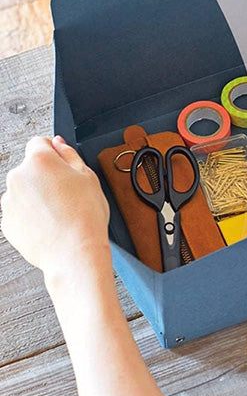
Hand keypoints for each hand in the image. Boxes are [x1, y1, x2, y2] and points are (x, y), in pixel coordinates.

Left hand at [1, 136, 109, 277]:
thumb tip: (58, 144)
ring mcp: (8, 201)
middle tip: (68, 192)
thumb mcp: (88, 176)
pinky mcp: (6, 222)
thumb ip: (69, 154)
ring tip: (60, 211)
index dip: (54, 152)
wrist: (74, 252)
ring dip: (37, 195)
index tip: (63, 164)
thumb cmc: (85, 216)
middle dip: (46, 175)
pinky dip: (31, 214)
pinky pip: (19, 210)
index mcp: (39, 160)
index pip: (39, 142)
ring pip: (24, 190)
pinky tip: (50, 222)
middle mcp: (18, 177)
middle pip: (31, 167)